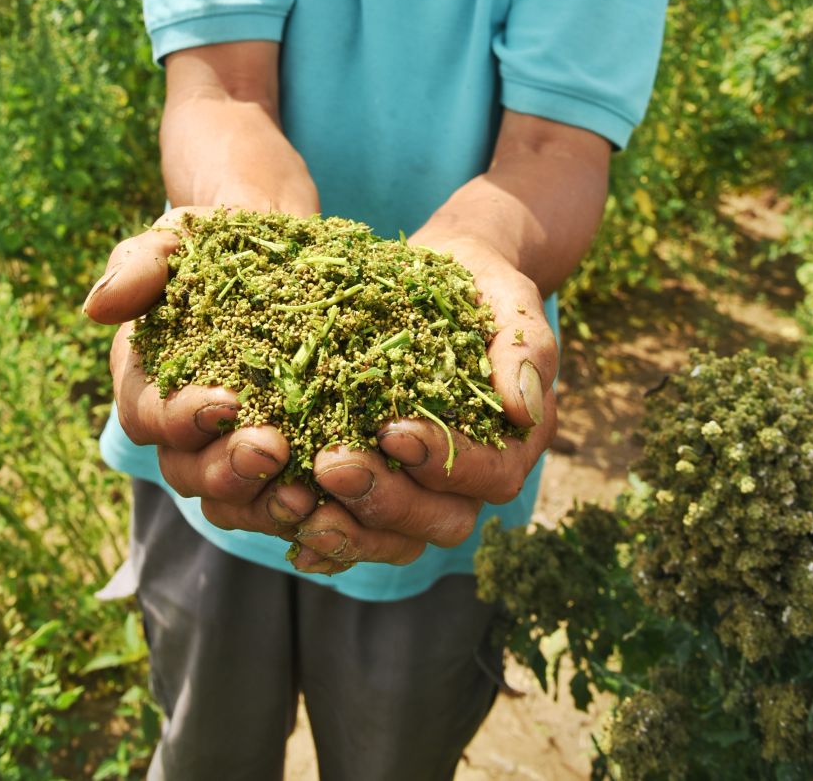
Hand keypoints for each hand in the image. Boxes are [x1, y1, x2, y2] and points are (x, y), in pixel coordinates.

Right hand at [83, 209, 317, 539]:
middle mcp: (184, 427)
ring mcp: (233, 447)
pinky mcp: (286, 453)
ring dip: (263, 503)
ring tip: (303, 493)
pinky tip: (333, 502)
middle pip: (189, 471)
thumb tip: (97, 309)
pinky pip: (283, 498)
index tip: (224, 401)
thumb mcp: (174, 240)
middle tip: (272, 449)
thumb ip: (139, 268)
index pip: (149, 415)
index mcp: (146, 381)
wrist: (277, 244)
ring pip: (233, 500)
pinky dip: (306, 508)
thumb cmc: (212, 242)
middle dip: (226, 468)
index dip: (181, 418)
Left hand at [288, 240, 556, 574]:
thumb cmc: (478, 284)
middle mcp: (473, 477)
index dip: (444, 462)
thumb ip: (525, 347)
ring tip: (297, 502)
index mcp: (514, 440)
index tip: (393, 430)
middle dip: (385, 498)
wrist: (437, 273)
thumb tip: (524, 407)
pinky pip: (359, 530)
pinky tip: (288, 526)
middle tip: (331, 464)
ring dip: (349, 528)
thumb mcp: (508, 299)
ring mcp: (425, 487)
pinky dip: (327, 538)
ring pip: (397, 537)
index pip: (492, 475)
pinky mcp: (382, 481)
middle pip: (441, 520)